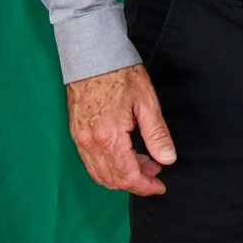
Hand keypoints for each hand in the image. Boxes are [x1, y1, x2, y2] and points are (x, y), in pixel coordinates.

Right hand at [66, 64, 175, 195]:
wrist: (92, 55)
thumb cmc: (120, 74)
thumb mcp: (146, 101)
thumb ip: (157, 134)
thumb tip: (167, 159)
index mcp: (109, 136)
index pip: (127, 176)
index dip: (146, 187)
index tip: (160, 186)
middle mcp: (89, 143)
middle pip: (112, 180)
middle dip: (136, 182)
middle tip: (155, 171)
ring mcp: (79, 140)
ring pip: (99, 174)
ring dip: (122, 176)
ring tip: (144, 162)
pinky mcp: (75, 134)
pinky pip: (90, 163)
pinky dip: (108, 167)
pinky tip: (125, 155)